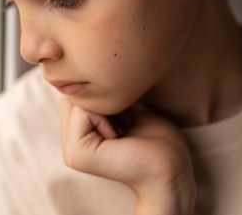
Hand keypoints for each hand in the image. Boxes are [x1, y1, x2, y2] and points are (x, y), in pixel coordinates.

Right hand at [59, 98, 194, 214]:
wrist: (171, 169)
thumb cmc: (157, 138)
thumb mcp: (126, 108)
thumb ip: (101, 96)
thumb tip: (88, 72)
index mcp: (79, 137)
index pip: (77, 94)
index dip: (105, 95)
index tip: (127, 118)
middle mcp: (70, 146)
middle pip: (73, 96)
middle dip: (103, 100)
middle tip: (126, 125)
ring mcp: (71, 152)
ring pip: (77, 100)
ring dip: (106, 108)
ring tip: (123, 130)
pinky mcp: (78, 153)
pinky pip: (83, 111)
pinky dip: (106, 117)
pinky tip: (120, 137)